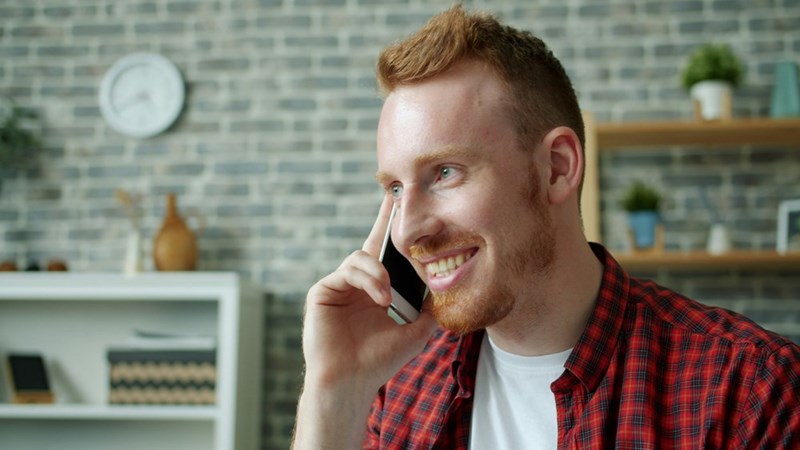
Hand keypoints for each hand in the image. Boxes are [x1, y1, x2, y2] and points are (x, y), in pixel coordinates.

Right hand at [293, 196, 437, 448]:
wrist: (351, 382)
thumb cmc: (379, 361)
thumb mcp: (414, 331)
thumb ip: (429, 308)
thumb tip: (449, 288)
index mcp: (376, 289)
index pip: (389, 254)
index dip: (396, 230)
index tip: (408, 206)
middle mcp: (357, 283)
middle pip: (373, 243)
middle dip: (385, 219)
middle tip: (397, 195)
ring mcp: (339, 285)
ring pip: (361, 258)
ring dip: (379, 273)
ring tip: (389, 297)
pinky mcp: (322, 290)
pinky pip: (348, 271)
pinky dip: (367, 280)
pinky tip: (379, 297)